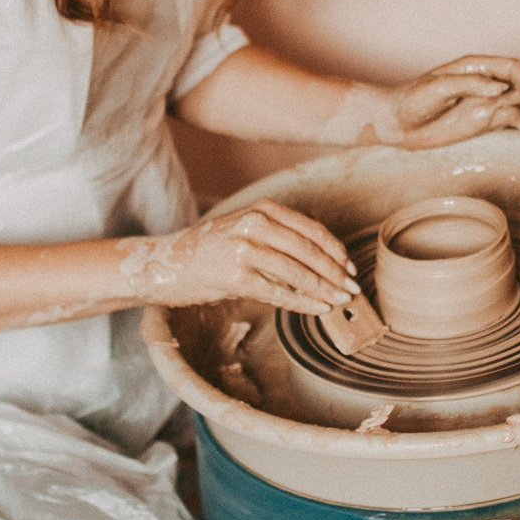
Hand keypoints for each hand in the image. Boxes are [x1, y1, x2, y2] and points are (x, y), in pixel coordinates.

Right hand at [124, 202, 358, 314]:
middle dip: (336, 273)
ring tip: (340, 301)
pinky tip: (318, 309)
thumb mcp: (245, 229)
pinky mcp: (236, 276)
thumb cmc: (210, 251)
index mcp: (262, 210)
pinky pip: (280, 293)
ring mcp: (244, 249)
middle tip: (353, 289)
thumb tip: (322, 257)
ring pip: (298, 272)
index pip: (312, 230)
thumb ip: (278, 235)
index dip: (335, 251)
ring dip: (324, 290)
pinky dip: (304, 303)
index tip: (350, 268)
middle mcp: (255, 224)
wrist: (166, 265)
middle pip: (310, 251)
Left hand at [384, 55, 519, 148]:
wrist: (397, 124)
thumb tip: (501, 89)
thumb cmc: (413, 100)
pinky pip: (510, 118)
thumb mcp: (439, 88)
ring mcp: (486, 101)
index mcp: (476, 67)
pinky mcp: (483, 120)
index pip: (512, 68)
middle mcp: (485, 81)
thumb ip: (471, 85)